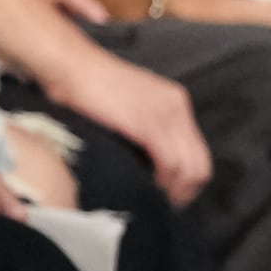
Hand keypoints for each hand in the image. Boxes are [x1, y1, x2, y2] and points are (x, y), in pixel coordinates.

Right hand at [61, 45, 210, 203]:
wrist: (70, 64)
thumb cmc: (88, 85)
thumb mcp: (129, 104)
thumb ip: (144, 126)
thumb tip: (145, 159)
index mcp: (175, 102)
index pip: (198, 152)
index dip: (188, 180)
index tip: (171, 195)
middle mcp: (177, 107)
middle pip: (200, 164)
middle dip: (186, 192)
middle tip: (165, 206)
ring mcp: (164, 115)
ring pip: (188, 168)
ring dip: (174, 192)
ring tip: (154, 202)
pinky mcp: (147, 124)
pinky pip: (169, 163)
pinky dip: (162, 182)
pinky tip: (147, 189)